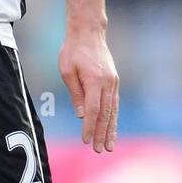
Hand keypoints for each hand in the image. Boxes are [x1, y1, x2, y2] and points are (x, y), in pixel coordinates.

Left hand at [58, 26, 118, 153]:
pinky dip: (113, 118)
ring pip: (113, 111)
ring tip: (109, 146)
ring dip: (110, 129)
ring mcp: (113, 82)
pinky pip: (114, 104)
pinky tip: (111, 128)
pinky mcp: (114, 81)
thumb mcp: (67, 71)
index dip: (89, 126)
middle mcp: (108, 83)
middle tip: (99, 150)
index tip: (86, 140)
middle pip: (105, 114)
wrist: (89, 32)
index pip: (92, 110)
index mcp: (95, 80)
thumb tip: (80, 115)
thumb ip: (75, 93)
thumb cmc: (73, 50)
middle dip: (102, 134)